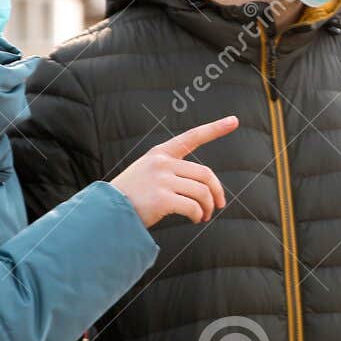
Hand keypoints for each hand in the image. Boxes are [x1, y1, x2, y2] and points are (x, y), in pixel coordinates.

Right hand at [111, 116, 238, 226]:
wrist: (106, 211)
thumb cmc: (131, 196)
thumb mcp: (148, 173)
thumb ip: (171, 172)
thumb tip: (205, 188)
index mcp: (160, 153)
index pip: (192, 137)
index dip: (215, 129)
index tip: (234, 121)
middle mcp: (162, 163)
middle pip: (205, 173)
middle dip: (216, 191)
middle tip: (218, 206)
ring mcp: (162, 180)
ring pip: (202, 192)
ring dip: (208, 207)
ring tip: (203, 217)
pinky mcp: (162, 199)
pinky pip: (193, 207)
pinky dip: (198, 215)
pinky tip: (194, 219)